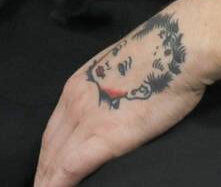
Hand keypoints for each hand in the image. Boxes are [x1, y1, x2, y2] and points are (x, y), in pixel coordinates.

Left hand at [34, 12, 206, 186]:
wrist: (177, 47)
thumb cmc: (160, 56)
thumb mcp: (117, 70)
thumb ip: (105, 92)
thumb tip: (109, 110)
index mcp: (77, 86)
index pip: (53, 130)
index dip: (47, 156)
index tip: (45, 172)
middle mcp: (75, 102)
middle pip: (49, 148)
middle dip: (42, 173)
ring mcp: (88, 120)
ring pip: (56, 160)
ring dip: (47, 182)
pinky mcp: (107, 136)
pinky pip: (72, 167)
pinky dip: (58, 184)